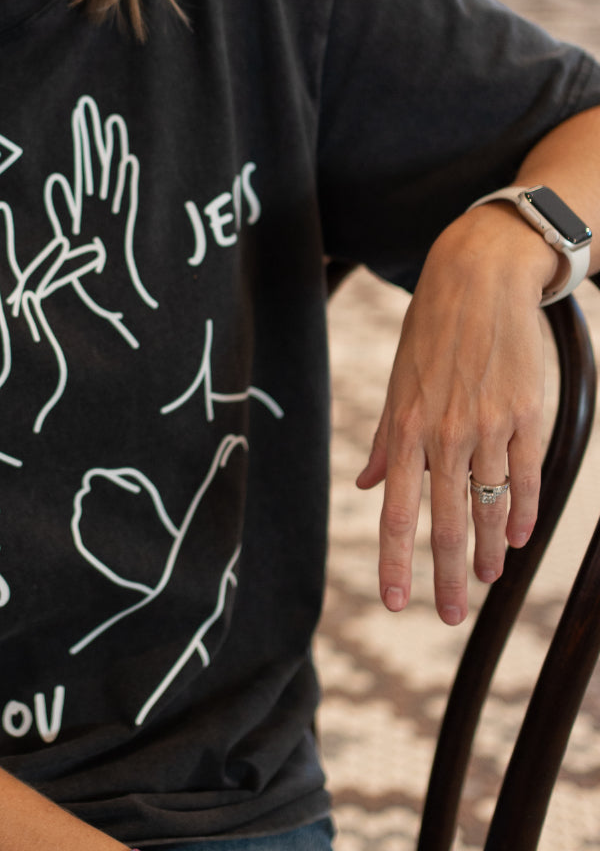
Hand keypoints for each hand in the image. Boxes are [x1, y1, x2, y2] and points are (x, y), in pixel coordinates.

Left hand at [355, 202, 553, 624]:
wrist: (480, 278)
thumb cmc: (432, 330)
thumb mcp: (399, 381)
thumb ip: (385, 439)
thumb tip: (367, 485)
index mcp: (406, 426)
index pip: (398, 509)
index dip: (396, 560)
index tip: (396, 602)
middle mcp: (445, 432)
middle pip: (446, 521)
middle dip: (448, 576)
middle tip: (451, 617)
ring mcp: (489, 426)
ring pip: (488, 506)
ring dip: (488, 549)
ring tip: (488, 579)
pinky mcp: (527, 415)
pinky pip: (525, 476)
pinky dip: (521, 511)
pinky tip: (518, 536)